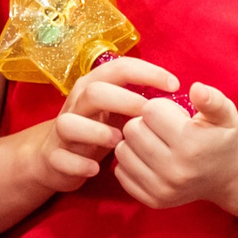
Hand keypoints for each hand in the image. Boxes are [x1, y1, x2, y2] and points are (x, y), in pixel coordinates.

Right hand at [32, 57, 181, 192]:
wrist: (55, 158)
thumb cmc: (98, 129)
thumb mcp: (118, 111)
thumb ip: (142, 102)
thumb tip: (182, 98)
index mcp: (94, 86)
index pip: (119, 68)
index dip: (147, 72)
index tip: (174, 84)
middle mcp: (76, 104)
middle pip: (94, 91)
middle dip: (123, 100)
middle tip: (147, 115)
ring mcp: (62, 130)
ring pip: (70, 123)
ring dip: (96, 132)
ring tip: (118, 142)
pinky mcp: (54, 156)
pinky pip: (62, 158)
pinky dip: (79, 163)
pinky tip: (97, 169)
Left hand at [112, 83, 237, 210]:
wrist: (227, 176)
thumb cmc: (222, 138)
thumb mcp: (225, 115)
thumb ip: (212, 99)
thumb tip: (196, 88)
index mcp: (192, 145)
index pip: (150, 111)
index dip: (161, 107)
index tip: (174, 115)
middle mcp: (176, 171)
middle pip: (132, 130)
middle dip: (144, 122)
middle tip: (162, 128)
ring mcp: (163, 189)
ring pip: (122, 150)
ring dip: (134, 142)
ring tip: (154, 142)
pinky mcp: (152, 200)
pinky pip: (120, 172)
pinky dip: (131, 161)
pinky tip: (148, 158)